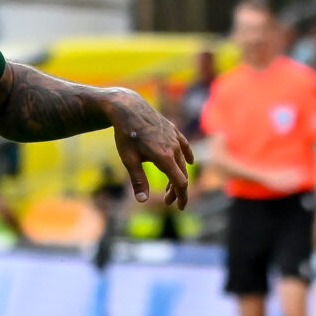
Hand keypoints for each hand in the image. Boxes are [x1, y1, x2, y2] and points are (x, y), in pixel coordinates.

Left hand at [103, 89, 193, 207]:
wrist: (128, 107)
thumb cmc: (126, 134)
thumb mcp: (129, 159)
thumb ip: (138, 180)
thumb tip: (142, 201)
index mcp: (164, 157)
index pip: (180, 182)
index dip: (182, 197)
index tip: (180, 207)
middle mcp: (173, 147)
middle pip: (182, 174)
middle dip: (176, 190)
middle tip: (167, 201)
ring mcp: (175, 137)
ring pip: (182, 161)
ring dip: (178, 176)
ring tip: (169, 187)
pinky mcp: (173, 130)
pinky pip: (184, 146)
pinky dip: (187, 156)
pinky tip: (189, 162)